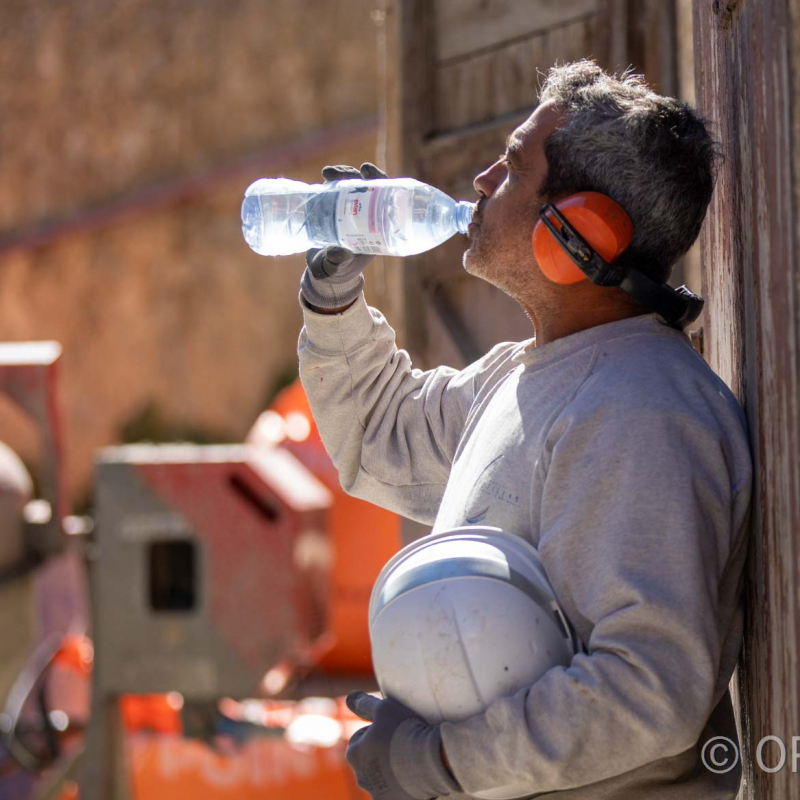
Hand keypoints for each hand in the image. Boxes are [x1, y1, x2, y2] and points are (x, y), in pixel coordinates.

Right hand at [300, 163, 387, 311]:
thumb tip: (338, 252)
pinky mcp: (336, 205)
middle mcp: (367, 215)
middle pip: (373, 188)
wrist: (324, 269)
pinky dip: (333, 178)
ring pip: (354, 184)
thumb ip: (336, 262)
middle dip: (368, 175)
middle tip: (359, 171)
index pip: (387, 202)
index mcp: (376, 228)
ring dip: (345, 173)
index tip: (374, 178)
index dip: (385, 187)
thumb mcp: (335, 268)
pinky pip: (338, 187)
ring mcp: (351, 208)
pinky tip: (325, 175)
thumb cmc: (335, 270)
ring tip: (329, 173)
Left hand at [345, 691, 460, 799]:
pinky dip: (402, 786)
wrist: (430, 760)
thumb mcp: (384, 708)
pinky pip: (395, 792)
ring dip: (391, 770)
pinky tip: (414, 776)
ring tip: (411, 760)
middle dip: (381, 753)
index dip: (377, 731)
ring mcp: (377, 793)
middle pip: (370, 760)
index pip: (361, 738)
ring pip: (382, 777)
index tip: (392, 730)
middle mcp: (361, 777)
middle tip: (402, 744)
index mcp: (354, 754)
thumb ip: (364, 703)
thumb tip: (350, 697)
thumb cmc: (404, 730)